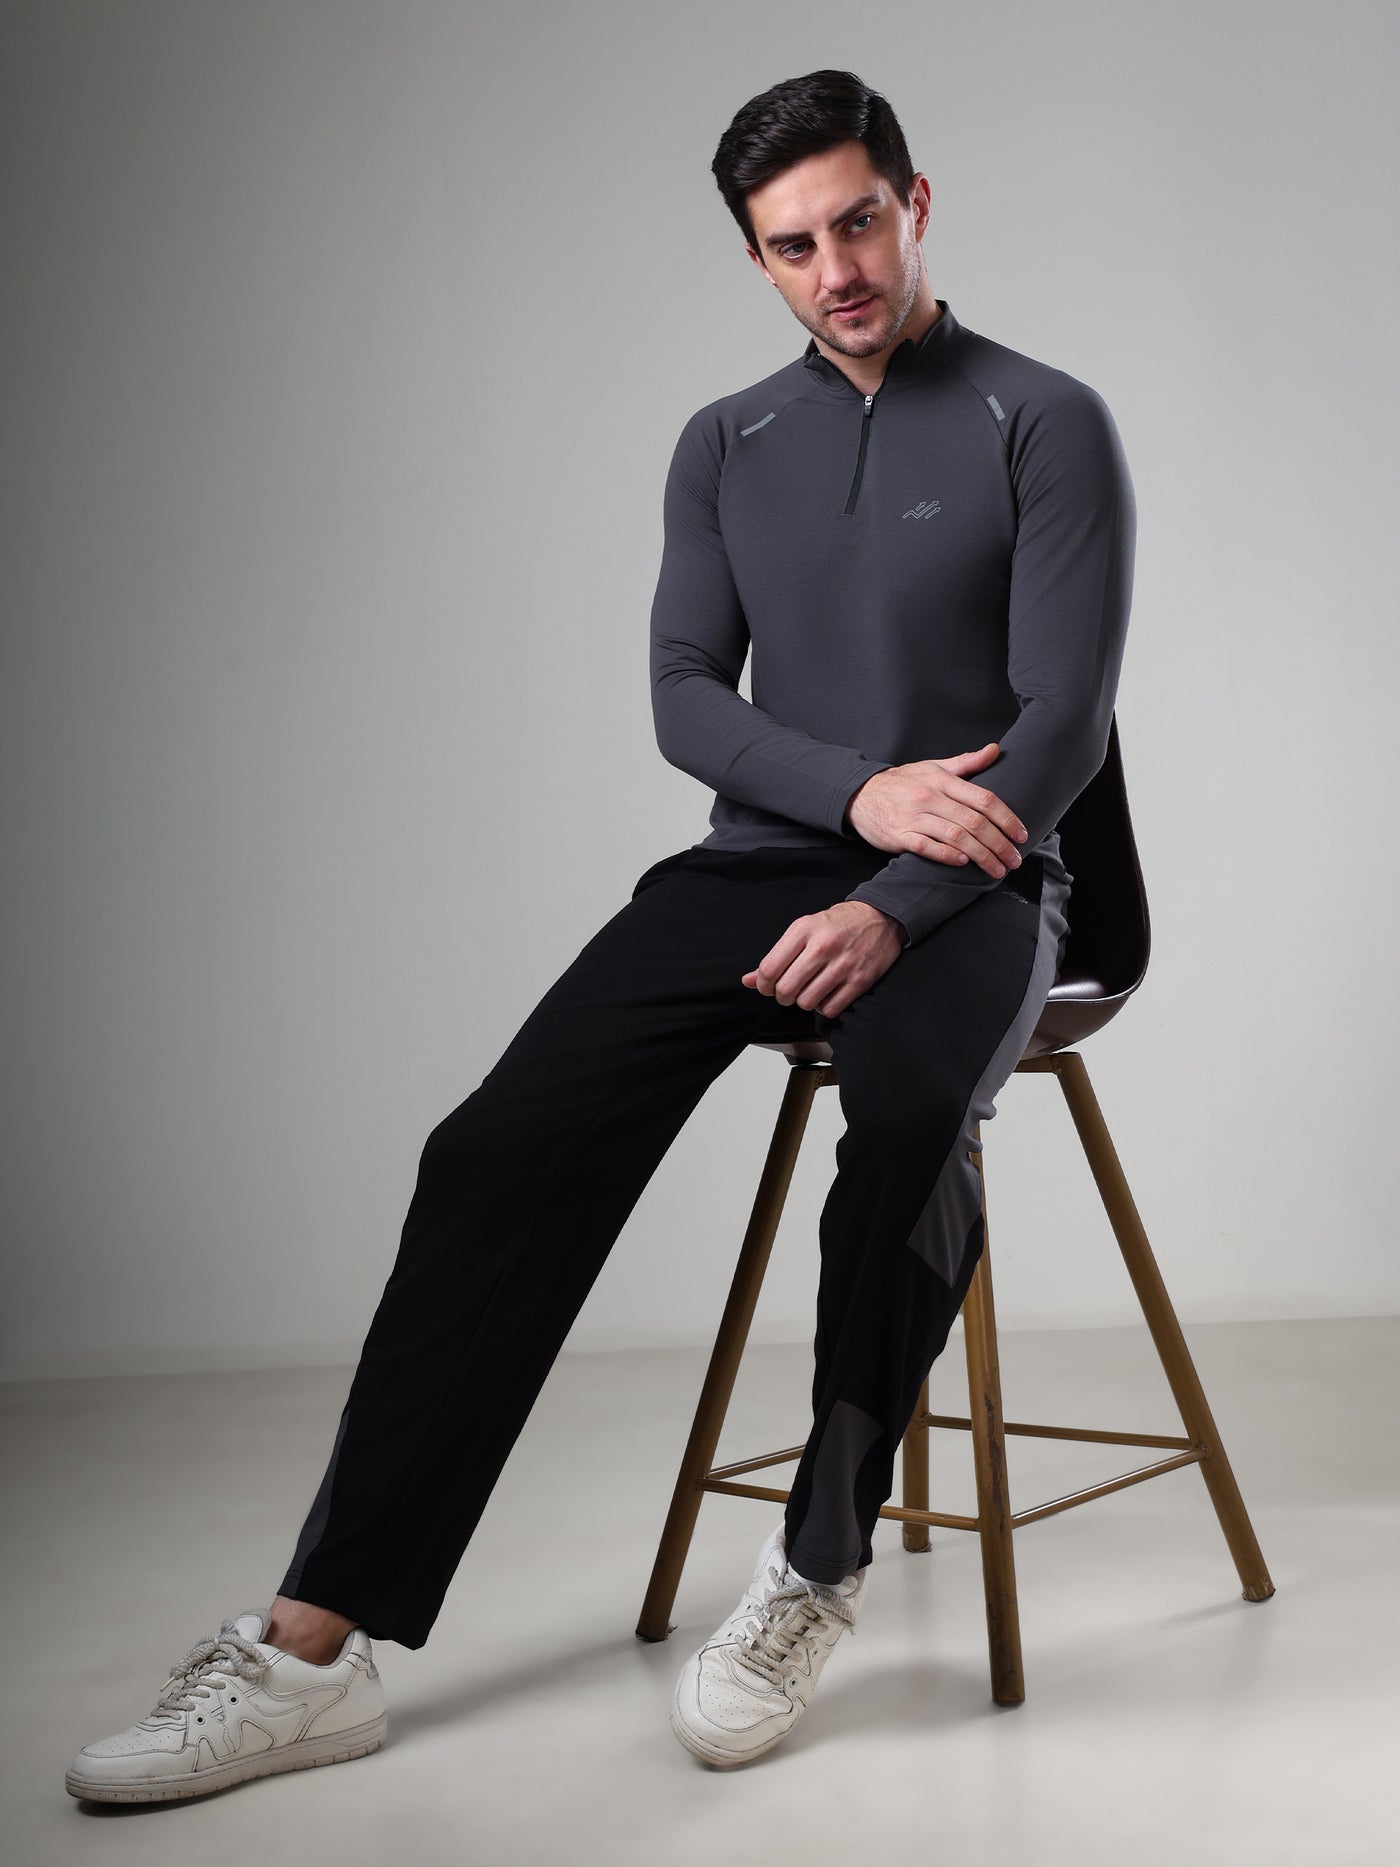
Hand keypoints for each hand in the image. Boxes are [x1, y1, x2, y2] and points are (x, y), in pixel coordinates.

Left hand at [742, 901, 903, 1019]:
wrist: (881, 918)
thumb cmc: (838, 924)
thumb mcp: (803, 929)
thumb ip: (776, 956)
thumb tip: (748, 981)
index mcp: (804, 929)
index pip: (769, 969)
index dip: (763, 985)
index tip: (768, 985)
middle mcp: (822, 946)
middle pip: (785, 990)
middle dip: (782, 996)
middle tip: (789, 990)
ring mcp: (843, 964)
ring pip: (806, 1003)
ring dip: (804, 1001)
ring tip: (810, 990)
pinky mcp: (859, 980)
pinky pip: (829, 1009)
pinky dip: (824, 1007)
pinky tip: (827, 993)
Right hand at [845, 742, 1028, 877]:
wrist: (860, 795)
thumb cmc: (902, 782)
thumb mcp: (933, 767)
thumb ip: (966, 763)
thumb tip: (995, 750)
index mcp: (942, 780)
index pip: (984, 799)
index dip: (1007, 819)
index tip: (1021, 835)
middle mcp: (930, 797)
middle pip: (975, 822)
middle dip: (999, 844)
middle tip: (1014, 860)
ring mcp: (914, 817)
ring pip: (956, 837)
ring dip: (981, 856)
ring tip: (996, 869)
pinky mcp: (899, 836)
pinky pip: (927, 847)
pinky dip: (947, 856)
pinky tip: (963, 864)